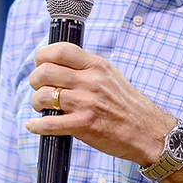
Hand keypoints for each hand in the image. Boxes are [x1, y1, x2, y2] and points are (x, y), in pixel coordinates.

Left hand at [26, 42, 171, 166]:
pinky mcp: (83, 125)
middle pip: (45, 71)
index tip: (39, 63)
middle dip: (34, 80)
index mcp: (98, 66)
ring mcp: (86, 103)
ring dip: (35, 102)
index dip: (42, 56)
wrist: (148, 131)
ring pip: (43, 96)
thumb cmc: (129, 106)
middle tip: (38, 87)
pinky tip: (34, 125)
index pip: (60, 50)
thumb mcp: (112, 77)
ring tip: (41, 106)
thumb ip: (88, 69)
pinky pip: (49, 123)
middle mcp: (91, 82)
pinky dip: (36, 125)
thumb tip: (60, 64)